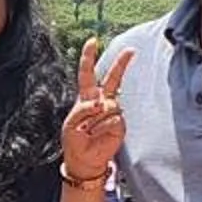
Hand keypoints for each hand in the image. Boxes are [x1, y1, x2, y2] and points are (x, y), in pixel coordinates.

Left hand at [61, 37, 129, 179]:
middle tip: (131, 50)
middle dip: (121, 64)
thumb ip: (82, 110)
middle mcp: (101, 101)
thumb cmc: (74, 141)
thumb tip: (101, 103)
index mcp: (86, 97)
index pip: (87, 73)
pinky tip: (98, 135)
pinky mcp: (120, 124)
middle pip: (112, 78)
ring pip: (109, 105)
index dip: (88, 57)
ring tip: (89, 131)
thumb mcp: (70, 124)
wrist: (85, 160)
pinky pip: (113, 119)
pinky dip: (103, 127)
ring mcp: (112, 112)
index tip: (92, 41)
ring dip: (96, 119)